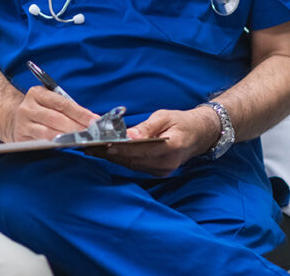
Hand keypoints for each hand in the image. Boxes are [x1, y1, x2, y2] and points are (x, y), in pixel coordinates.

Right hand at [2, 86, 98, 142]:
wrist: (12, 119)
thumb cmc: (39, 111)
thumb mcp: (49, 102)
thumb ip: (69, 109)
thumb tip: (93, 120)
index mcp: (37, 93)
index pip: (62, 103)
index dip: (80, 113)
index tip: (95, 121)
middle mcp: (27, 107)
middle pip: (56, 118)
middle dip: (76, 128)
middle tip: (92, 135)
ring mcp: (23, 123)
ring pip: (48, 132)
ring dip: (67, 138)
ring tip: (82, 142)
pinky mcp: (21, 138)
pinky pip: (41, 143)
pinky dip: (55, 145)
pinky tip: (66, 147)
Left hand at [102, 107, 219, 175]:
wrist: (200, 134)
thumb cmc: (182, 122)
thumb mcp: (165, 117)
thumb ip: (147, 127)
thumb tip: (129, 135)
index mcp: (171, 148)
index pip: (140, 150)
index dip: (120, 148)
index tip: (102, 144)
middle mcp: (166, 164)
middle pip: (132, 160)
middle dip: (109, 154)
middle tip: (89, 147)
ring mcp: (162, 170)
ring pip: (131, 165)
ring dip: (112, 158)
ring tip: (92, 150)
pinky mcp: (158, 172)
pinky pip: (135, 167)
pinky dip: (121, 159)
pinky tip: (107, 153)